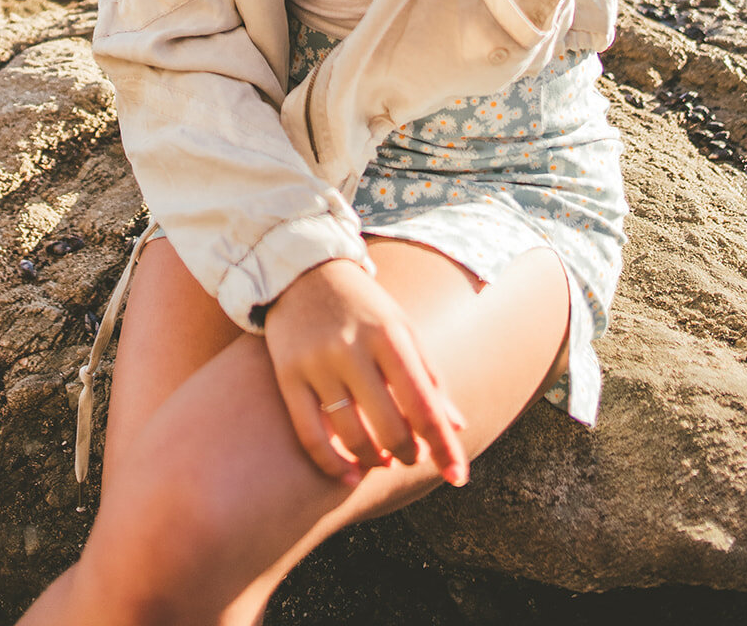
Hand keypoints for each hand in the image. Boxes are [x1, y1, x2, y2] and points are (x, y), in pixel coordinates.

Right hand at [263, 258, 468, 489]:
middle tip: (412, 457)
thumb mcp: (402, 327)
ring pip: (351, 436)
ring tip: (383, 460)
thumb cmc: (362, 304)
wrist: (302, 269)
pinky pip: (310, 436)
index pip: (424, 403)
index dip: (443, 445)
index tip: (458, 477)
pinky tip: (349, 476)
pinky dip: (332, 465)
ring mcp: (317, 363)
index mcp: (389, 335)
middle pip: (390, 426)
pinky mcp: (288, 375)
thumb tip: (456, 425)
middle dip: (408, 454)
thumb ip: (428, 375)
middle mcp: (353, 349)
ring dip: (374, 461)